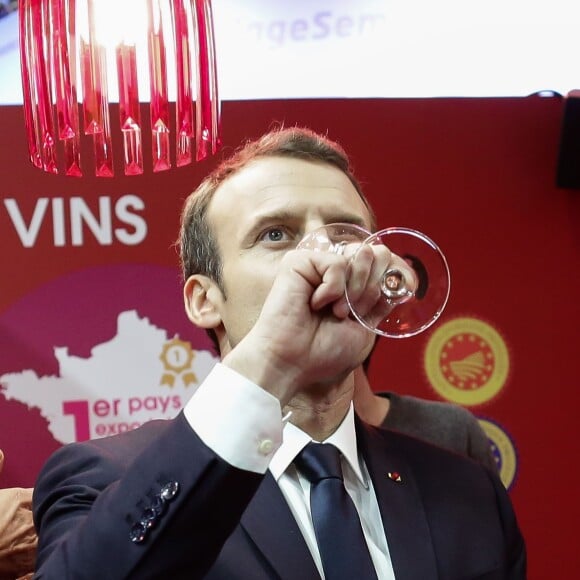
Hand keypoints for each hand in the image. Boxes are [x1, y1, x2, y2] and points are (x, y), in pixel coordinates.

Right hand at [223, 244, 390, 403]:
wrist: (293, 363)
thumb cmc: (323, 353)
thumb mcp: (366, 329)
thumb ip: (381, 303)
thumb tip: (398, 278)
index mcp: (351, 286)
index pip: (384, 262)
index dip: (394, 275)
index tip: (386, 298)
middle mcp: (336, 272)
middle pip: (376, 254)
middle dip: (372, 287)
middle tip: (352, 313)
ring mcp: (318, 265)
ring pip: (358, 255)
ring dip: (354, 290)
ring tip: (336, 312)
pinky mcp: (300, 261)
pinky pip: (336, 262)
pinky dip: (333, 288)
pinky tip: (316, 304)